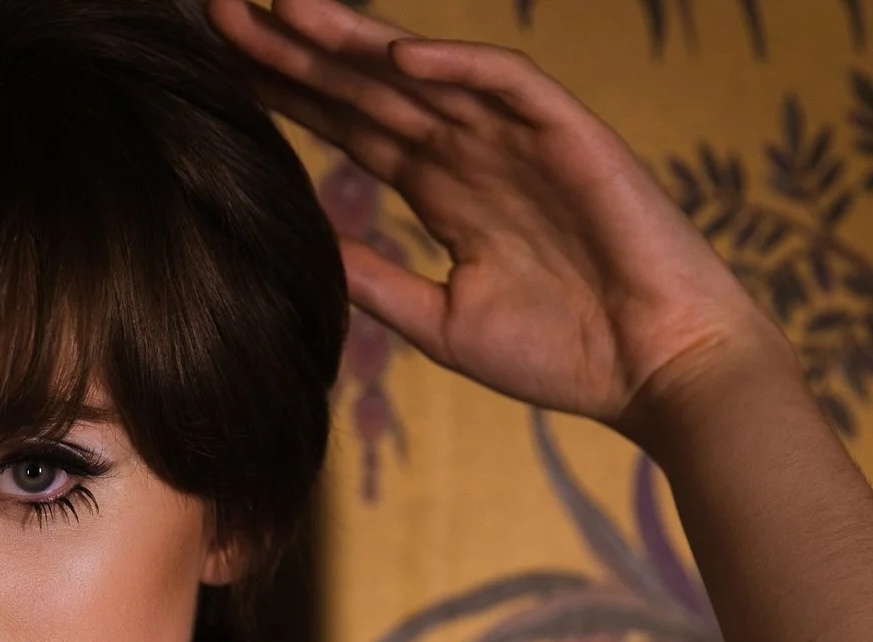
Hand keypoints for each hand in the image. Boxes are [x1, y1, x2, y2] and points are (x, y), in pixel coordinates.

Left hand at [207, 0, 787, 440]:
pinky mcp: (572, 137)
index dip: (285, 91)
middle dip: (295, 46)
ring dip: (353, 36)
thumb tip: (297, 256)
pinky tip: (395, 55)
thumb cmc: (564, 353)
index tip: (215, 68)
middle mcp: (473, 149)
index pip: (347, 123)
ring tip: (282, 3)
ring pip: (423, 70)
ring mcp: (519, 137)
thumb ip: (374, 280)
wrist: (657, 372)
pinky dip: (457, 66)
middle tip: (219, 9)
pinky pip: (509, 85)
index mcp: (444, 187)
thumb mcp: (439, 320)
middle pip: (366, 84)